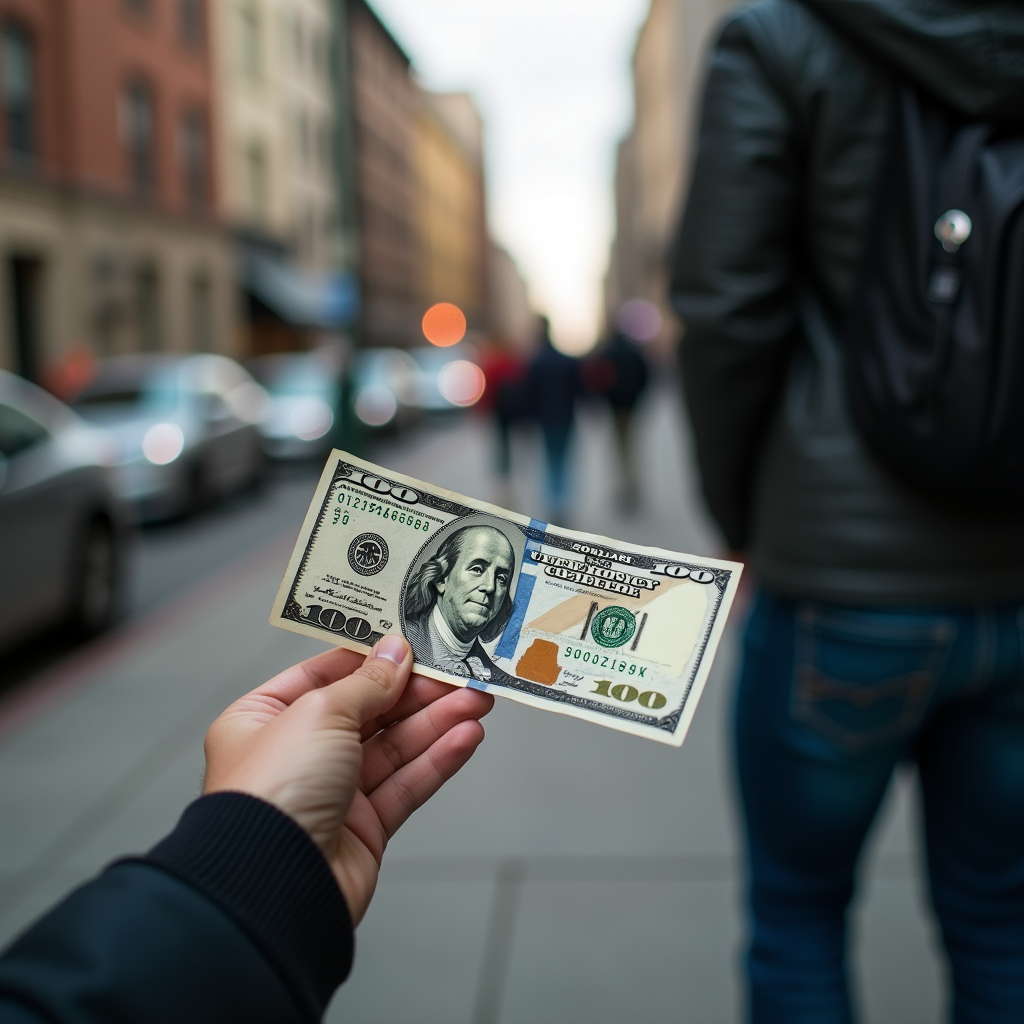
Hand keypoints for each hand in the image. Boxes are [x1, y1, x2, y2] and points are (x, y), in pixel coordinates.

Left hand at [202, 635, 493, 923]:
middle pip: (369, 711)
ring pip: (394, 747)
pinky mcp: (363, 828)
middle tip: (460, 674)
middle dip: (418, 692)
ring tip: (478, 701)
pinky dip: (437, 760)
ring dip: (437, 722)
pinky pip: (406, 784)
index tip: (413, 643)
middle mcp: (298, 754)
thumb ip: (367, 682)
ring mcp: (331, 792)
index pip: (326, 675)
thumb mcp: (320, 712)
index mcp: (265, 718)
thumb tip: (395, 652)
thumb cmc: (273, 793)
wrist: (276, 886)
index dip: (372, 657)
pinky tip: (466, 738)